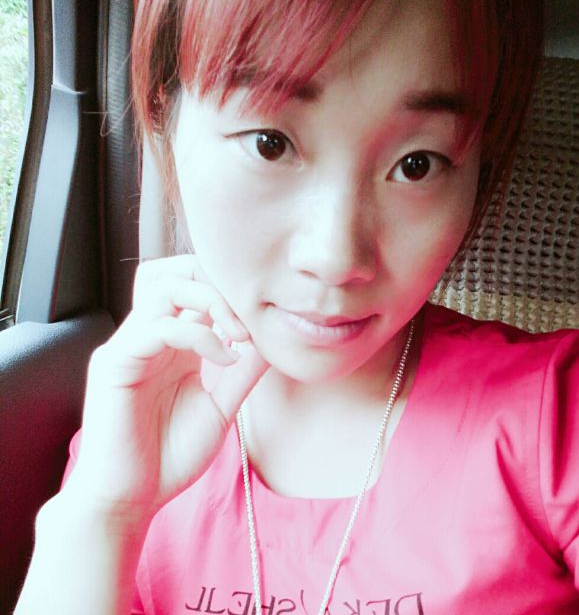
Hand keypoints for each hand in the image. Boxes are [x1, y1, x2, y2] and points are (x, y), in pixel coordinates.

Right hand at [62, 254, 268, 519]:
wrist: (131, 498)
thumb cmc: (170, 454)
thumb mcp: (222, 405)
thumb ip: (244, 370)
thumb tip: (271, 339)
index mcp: (171, 342)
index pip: (191, 285)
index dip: (228, 290)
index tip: (261, 322)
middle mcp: (147, 336)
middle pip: (172, 271)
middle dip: (215, 281)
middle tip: (245, 319)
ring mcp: (129, 345)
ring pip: (163, 287)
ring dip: (209, 299)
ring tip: (237, 334)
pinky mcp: (115, 363)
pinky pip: (156, 326)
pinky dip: (197, 334)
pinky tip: (222, 358)